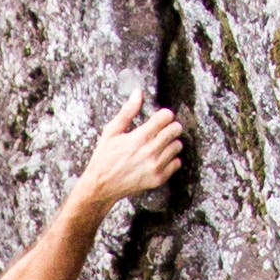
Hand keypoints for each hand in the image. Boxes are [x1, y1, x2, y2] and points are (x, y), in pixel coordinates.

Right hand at [68, 86, 185, 218]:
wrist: (101, 186)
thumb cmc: (104, 157)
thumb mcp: (111, 132)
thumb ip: (127, 112)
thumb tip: (138, 93)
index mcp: (139, 137)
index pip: (166, 116)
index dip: (164, 115)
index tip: (159, 119)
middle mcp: (149, 152)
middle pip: (176, 129)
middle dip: (170, 127)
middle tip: (162, 130)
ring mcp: (155, 166)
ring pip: (178, 146)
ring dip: (171, 143)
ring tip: (159, 145)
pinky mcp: (158, 179)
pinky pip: (177, 163)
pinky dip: (171, 160)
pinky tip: (159, 159)